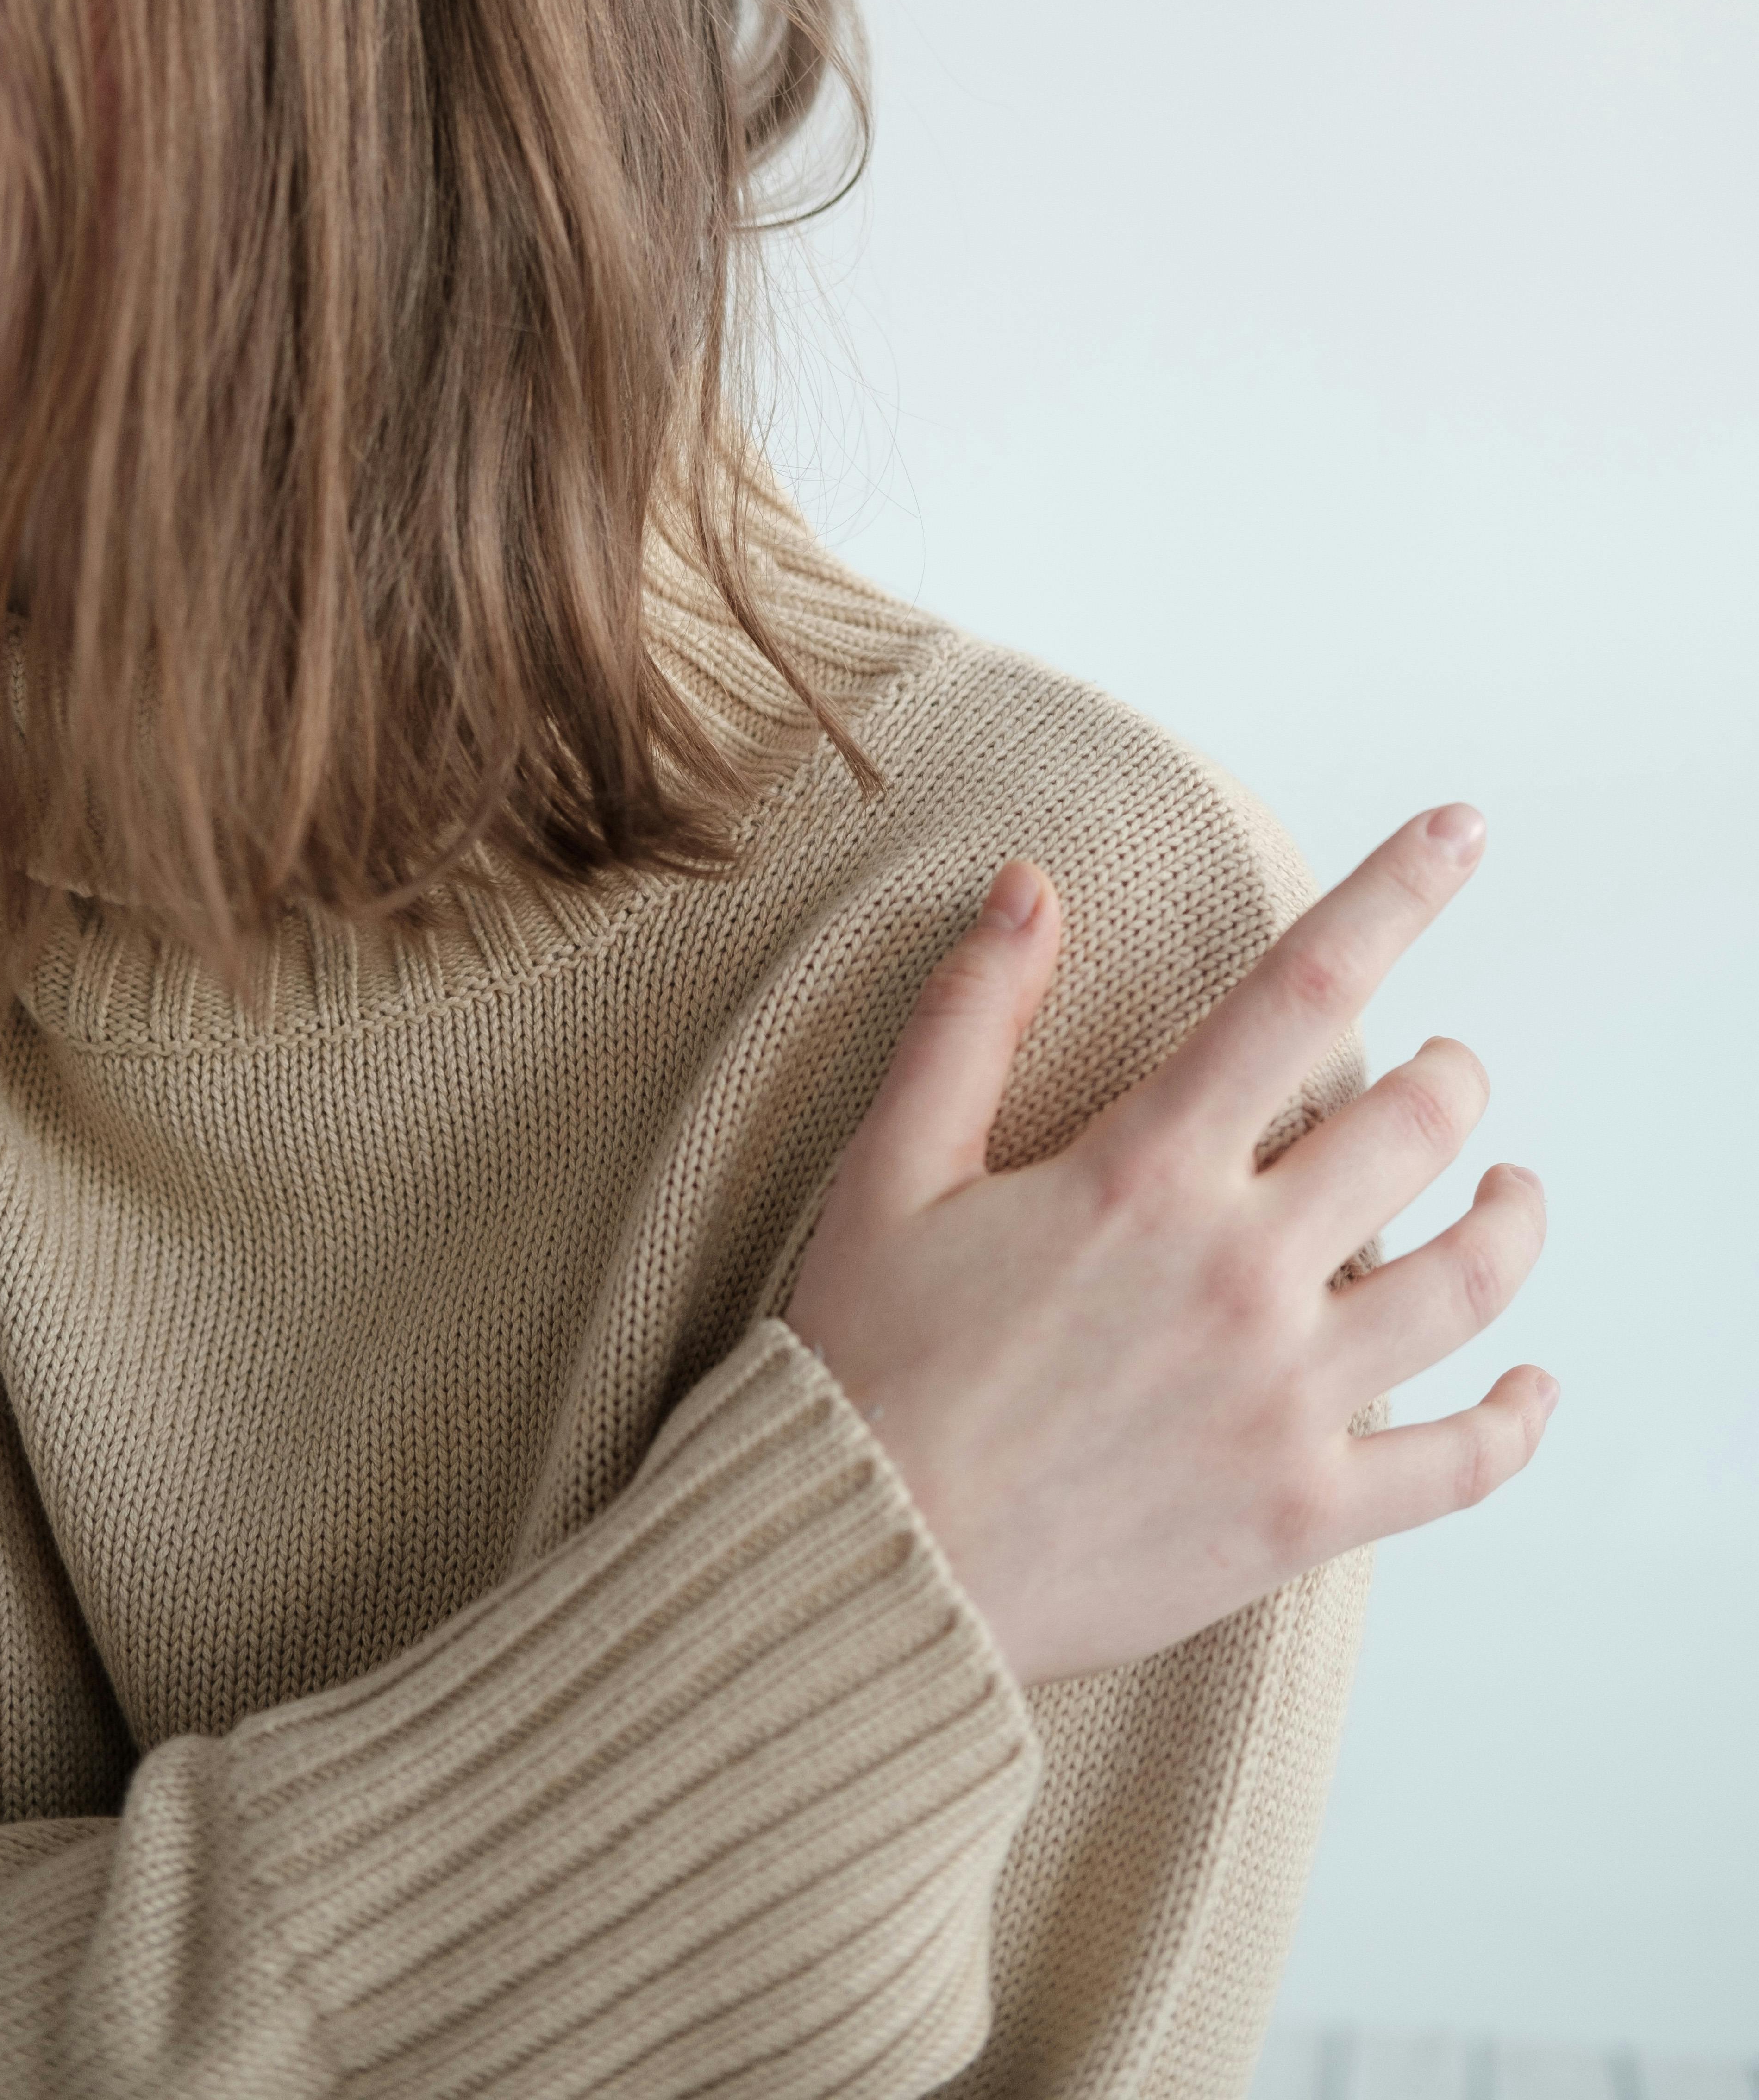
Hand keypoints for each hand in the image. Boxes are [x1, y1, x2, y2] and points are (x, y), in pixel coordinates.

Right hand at [783, 805, 1554, 1686]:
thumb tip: (1031, 887)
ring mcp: (1285, 1397)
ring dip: (1513, 1216)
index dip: (1397, 892)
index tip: (1464, 829)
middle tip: (1442, 1071)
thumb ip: (970, 1019)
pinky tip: (1528, 1384)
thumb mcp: (893, 1169)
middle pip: (1419, 1126)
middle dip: (1451, 1077)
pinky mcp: (1302, 1512)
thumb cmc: (872, 1366)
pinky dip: (1515, 1419)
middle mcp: (1239, 1271)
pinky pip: (1459, 1463)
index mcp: (1146, 1173)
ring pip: (1469, 1278)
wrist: (869, 1567)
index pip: (1303, 989)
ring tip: (1512, 1189)